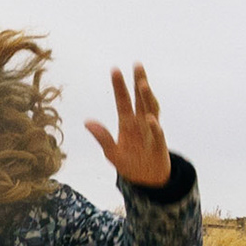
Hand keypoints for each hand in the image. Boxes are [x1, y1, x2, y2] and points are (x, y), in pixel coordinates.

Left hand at [83, 65, 170, 187]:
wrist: (148, 180)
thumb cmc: (130, 164)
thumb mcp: (112, 153)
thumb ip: (102, 137)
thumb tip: (86, 122)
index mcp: (127, 122)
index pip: (123, 100)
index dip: (119, 86)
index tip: (115, 69)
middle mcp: (140, 122)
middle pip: (140, 98)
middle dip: (139, 81)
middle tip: (137, 64)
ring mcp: (151, 131)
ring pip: (151, 109)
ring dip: (147, 97)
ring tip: (143, 84)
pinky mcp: (159, 145)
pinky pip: (157, 134)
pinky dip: (154, 127)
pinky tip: (150, 119)